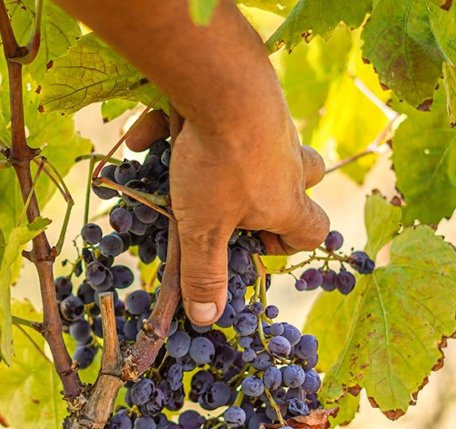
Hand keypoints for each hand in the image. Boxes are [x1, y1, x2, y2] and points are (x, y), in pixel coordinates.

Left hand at [127, 109, 328, 324]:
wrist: (221, 83)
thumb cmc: (218, 165)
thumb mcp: (202, 229)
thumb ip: (204, 273)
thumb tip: (207, 319)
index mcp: (285, 201)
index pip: (311, 232)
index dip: (285, 247)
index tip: (250, 248)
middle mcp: (287, 163)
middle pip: (306, 181)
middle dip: (277, 195)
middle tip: (235, 205)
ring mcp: (272, 125)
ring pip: (271, 144)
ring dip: (235, 159)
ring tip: (186, 170)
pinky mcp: (249, 94)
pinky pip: (218, 116)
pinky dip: (182, 130)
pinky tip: (144, 136)